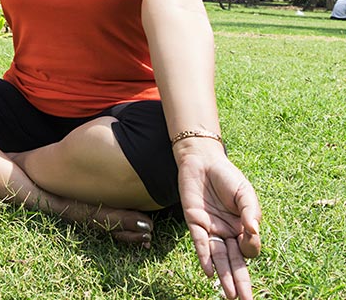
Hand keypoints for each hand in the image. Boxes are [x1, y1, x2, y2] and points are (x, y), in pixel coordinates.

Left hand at [177, 148, 261, 299]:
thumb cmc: (227, 177)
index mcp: (242, 227)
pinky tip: (208, 272)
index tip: (250, 236)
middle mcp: (227, 232)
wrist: (203, 161)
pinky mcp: (194, 222)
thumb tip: (254, 231)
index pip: (249, 249)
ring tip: (229, 295)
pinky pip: (200, 243)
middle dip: (240, 281)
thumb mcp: (245, 193)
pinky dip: (204, 257)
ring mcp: (210, 229)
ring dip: (223, 276)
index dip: (251, 247)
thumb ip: (250, 212)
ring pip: (218, 258)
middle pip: (234, 262)